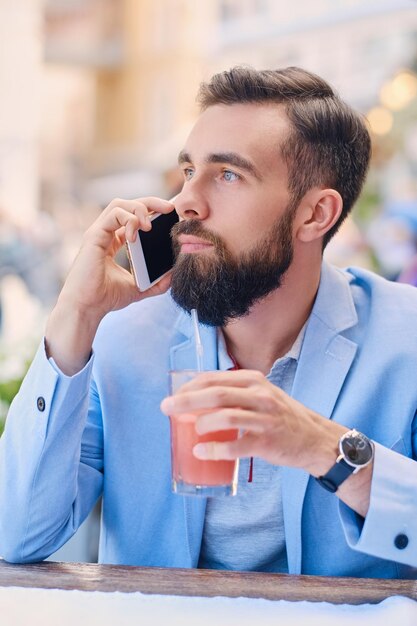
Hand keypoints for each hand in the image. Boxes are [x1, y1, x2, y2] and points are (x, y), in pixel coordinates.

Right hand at [46, 197, 174, 374]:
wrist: (88, 308)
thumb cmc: (106, 298)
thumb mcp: (139, 288)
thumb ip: (157, 282)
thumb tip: (174, 274)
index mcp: (113, 242)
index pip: (132, 217)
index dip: (150, 212)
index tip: (169, 216)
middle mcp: (105, 234)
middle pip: (127, 205)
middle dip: (150, 202)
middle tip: (169, 208)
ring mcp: (98, 233)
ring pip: (119, 204)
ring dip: (139, 208)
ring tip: (150, 224)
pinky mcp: (94, 236)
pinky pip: (114, 214)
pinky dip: (129, 219)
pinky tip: (136, 234)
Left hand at [160, 369, 344, 474]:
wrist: (315, 438)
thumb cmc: (282, 416)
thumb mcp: (261, 395)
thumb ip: (235, 393)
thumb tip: (195, 401)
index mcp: (254, 380)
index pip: (214, 378)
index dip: (189, 386)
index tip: (173, 396)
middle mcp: (260, 395)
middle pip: (216, 393)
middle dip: (186, 401)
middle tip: (167, 408)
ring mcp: (265, 418)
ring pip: (226, 416)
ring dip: (202, 423)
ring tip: (192, 430)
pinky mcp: (267, 442)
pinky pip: (235, 445)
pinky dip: (215, 449)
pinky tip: (202, 451)